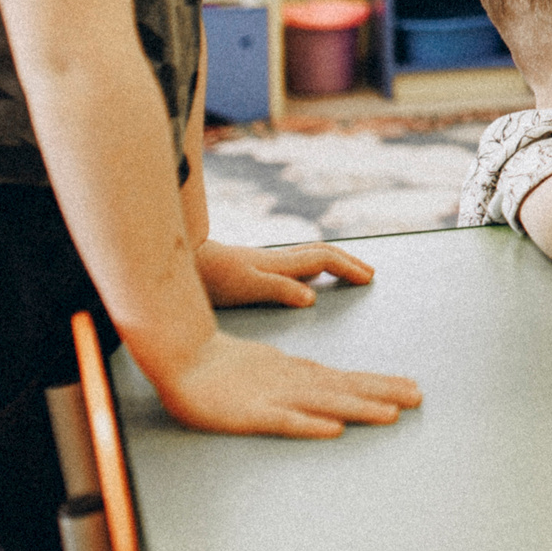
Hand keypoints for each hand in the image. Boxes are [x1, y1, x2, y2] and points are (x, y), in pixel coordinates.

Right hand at [153, 330, 421, 438]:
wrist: (183, 355)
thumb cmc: (226, 367)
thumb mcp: (271, 370)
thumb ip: (299, 379)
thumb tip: (331, 391)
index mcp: (299, 374)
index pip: (347, 380)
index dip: (381, 384)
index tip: (412, 389)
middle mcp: (294, 382)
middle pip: (346, 388)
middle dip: (383, 393)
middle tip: (419, 397)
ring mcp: (274, 397)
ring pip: (324, 403)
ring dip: (359, 407)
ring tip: (391, 414)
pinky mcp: (251, 414)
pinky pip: (284, 422)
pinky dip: (309, 425)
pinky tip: (333, 430)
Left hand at [195, 239, 373, 308]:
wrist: (183, 260)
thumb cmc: (212, 278)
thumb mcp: (247, 287)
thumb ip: (280, 290)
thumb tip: (312, 298)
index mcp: (281, 264)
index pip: (324, 261)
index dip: (349, 268)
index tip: (368, 279)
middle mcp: (278, 259)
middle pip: (322, 252)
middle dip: (348, 261)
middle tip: (369, 273)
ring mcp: (266, 261)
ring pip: (309, 255)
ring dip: (333, 261)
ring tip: (346, 271)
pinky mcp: (254, 268)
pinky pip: (295, 262)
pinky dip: (312, 267)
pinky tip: (305, 279)